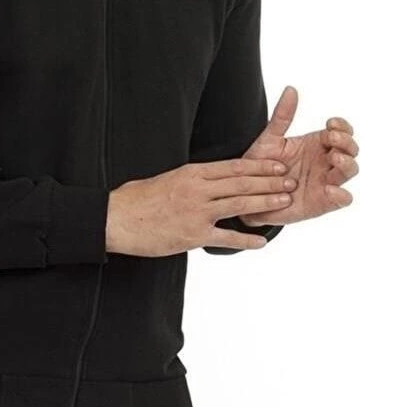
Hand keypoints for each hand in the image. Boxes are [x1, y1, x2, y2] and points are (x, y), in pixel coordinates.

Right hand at [106, 157, 296, 254]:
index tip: (278, 163)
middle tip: (291, 180)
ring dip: (265, 202)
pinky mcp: (192, 235)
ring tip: (285, 201)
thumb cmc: (137, 200)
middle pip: (242, 182)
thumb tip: (208, 179)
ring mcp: (196, 212)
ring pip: (239, 203)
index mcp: (193, 173)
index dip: (260, 165)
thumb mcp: (168, 179)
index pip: (234, 166)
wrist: (116, 219)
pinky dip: (246, 240)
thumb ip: (192, 180)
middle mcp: (198, 189)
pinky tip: (262, 242)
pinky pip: (225, 237)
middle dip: (270, 181)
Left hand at [242, 85, 358, 223]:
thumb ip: (282, 116)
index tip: (330, 123)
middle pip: (351, 150)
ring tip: (335, 159)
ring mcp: (326, 182)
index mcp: (317, 145)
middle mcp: (325, 162)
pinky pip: (341, 200)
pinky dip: (341, 195)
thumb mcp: (270, 139)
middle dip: (346, 142)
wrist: (249, 195)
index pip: (341, 132)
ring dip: (347, 163)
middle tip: (330, 138)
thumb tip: (291, 89)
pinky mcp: (322, 203)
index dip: (342, 126)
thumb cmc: (262, 167)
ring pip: (349, 171)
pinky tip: (330, 189)